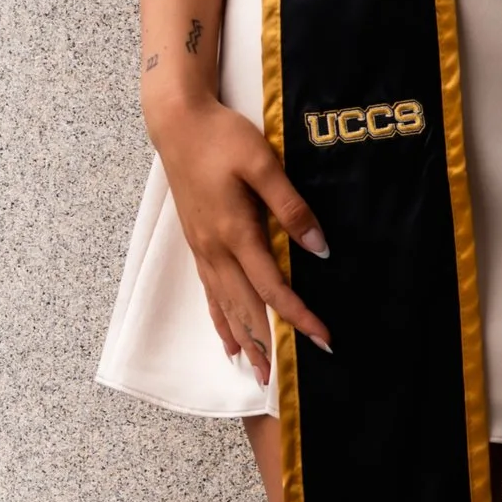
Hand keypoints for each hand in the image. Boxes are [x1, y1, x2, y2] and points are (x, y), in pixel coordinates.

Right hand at [147, 92, 330, 379]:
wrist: (177, 123)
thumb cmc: (222, 137)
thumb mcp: (263, 163)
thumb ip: (291, 206)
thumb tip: (319, 248)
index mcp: (235, 232)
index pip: (272, 287)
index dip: (299, 316)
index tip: (323, 338)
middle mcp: (215, 249)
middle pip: (245, 307)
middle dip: (268, 342)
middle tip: (285, 378)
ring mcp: (202, 248)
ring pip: (225, 305)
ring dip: (243, 339)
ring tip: (257, 371)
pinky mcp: (197, 242)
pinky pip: (209, 293)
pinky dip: (220, 320)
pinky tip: (227, 339)